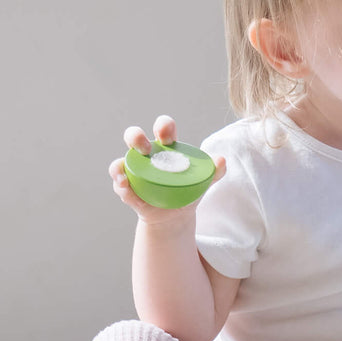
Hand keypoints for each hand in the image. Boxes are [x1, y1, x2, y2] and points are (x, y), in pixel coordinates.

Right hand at [109, 115, 225, 221]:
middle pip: (134, 138)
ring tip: (124, 174)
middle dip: (136, 137)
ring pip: (120, 163)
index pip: (163, 129)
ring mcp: (135, 172)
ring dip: (119, 166)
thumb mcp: (205, 180)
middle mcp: (146, 155)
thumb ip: (215, 170)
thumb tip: (221, 160)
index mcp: (166, 147)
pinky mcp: (128, 190)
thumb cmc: (189, 189)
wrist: (177, 214)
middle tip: (146, 149)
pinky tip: (125, 187)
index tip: (166, 135)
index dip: (163, 126)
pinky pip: (120, 186)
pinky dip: (121, 186)